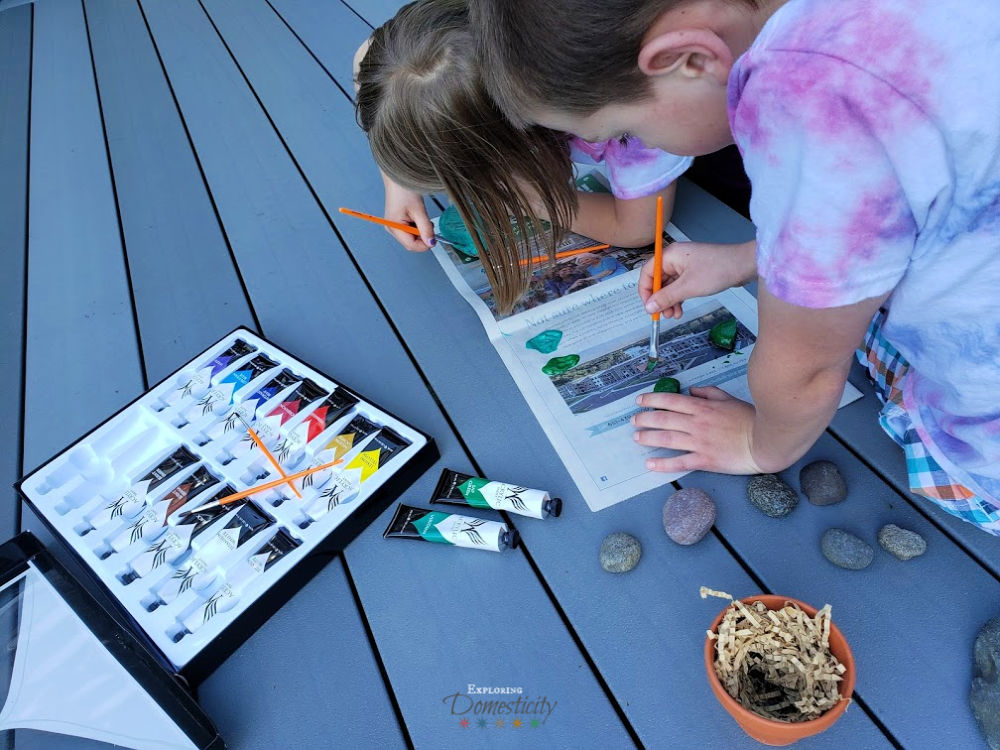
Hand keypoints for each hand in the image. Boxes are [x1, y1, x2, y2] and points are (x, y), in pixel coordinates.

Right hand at [383, 176, 434, 251]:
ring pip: (412, 237)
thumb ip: (426, 228)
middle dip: (422, 237)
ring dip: (421, 231)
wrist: (398, 176)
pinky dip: (418, 226)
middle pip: (411, 243)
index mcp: (394, 227)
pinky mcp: (398, 222)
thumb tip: (431, 242)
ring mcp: (395, 225)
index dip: (424, 244)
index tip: (434, 239)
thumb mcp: (419, 210)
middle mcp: (392, 228)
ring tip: (423, 217)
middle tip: (430, 226)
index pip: (411, 245)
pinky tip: (419, 216)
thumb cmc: (403, 189)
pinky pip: (410, 230)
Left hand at [632, 386, 765, 473]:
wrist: (765, 442)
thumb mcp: (729, 399)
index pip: (670, 401)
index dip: (652, 399)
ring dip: (648, 437)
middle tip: (633, 420)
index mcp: (702, 408)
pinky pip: (679, 462)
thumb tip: (692, 390)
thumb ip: (709, 393)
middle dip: (644, 418)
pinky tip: (650, 463)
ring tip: (636, 437)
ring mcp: (699, 443)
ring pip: (667, 438)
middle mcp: (697, 424)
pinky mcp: (705, 460)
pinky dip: (663, 463)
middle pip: (663, 419)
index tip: (640, 400)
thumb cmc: (750, 420)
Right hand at [639, 240, 756, 318]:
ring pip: (669, 286)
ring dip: (669, 301)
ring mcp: (685, 265)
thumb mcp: (688, 287)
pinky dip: (678, 298)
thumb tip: (649, 307)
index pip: (647, 273)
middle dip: (659, 299)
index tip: (649, 307)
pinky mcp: (694, 272)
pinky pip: (680, 286)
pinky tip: (681, 309)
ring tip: (674, 315)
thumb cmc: (718, 269)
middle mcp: (675, 259)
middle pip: (657, 280)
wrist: (744, 265)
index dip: (645, 291)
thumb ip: (666, 297)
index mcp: (670, 256)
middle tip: (663, 314)